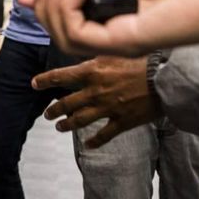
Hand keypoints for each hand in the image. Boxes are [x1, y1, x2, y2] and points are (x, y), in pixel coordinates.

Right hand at [17, 0, 198, 57]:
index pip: (77, 18)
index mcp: (124, 13)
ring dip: (53, 8)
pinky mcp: (124, 43)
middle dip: (43, 6)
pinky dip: (69, 12)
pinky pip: (79, 37)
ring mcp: (121, 40)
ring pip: (66, 36)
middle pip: (64, 30)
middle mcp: (119, 30)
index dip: (48, 5)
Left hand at [32, 56, 158, 147]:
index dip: (45, 81)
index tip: (34, 84)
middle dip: (54, 110)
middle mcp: (95, 91)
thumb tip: (83, 54)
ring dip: (67, 125)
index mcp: (92, 71)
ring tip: (59, 127)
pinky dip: (94, 142)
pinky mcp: (121, 122)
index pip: (61, 76)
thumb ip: (97, 57)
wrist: (164, 79)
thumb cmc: (142, 61)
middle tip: (47, 113)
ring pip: (80, 121)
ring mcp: (107, 108)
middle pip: (67, 103)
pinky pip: (104, 135)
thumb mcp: (114, 51)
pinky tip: (88, 146)